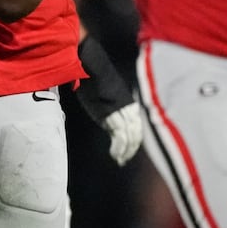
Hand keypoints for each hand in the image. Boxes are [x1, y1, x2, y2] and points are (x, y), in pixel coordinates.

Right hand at [74, 35, 142, 164]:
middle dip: (131, 147)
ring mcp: (122, 112)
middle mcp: (129, 108)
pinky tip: (115, 156)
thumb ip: (107, 102)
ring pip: (130, 137)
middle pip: (136, 132)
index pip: (136, 124)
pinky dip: (119, 148)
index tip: (128, 148)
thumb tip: (103, 106)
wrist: (90, 67)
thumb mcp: (102, 92)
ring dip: (126, 150)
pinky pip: (120, 137)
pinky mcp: (113, 116)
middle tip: (124, 159)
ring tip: (120, 160)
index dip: (134, 138)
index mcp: (128, 101)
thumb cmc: (93, 77)